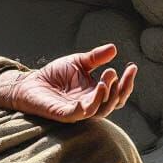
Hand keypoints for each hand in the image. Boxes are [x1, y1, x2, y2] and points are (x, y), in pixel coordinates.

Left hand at [0, 43, 135, 122]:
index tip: (132, 67)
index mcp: (96, 93)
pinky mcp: (63, 114)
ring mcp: (78, 111)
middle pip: (113, 103)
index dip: (127, 82)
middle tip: (117, 73)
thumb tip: (114, 48)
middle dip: (120, 89)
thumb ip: (95, 58)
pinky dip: (86, 107)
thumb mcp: (77, 62)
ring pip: (99, 111)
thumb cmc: (55, 75)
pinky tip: (91, 94)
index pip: (117, 92)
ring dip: (105, 97)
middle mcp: (90, 104)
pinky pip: (78, 114)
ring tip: (106, 80)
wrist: (30, 82)